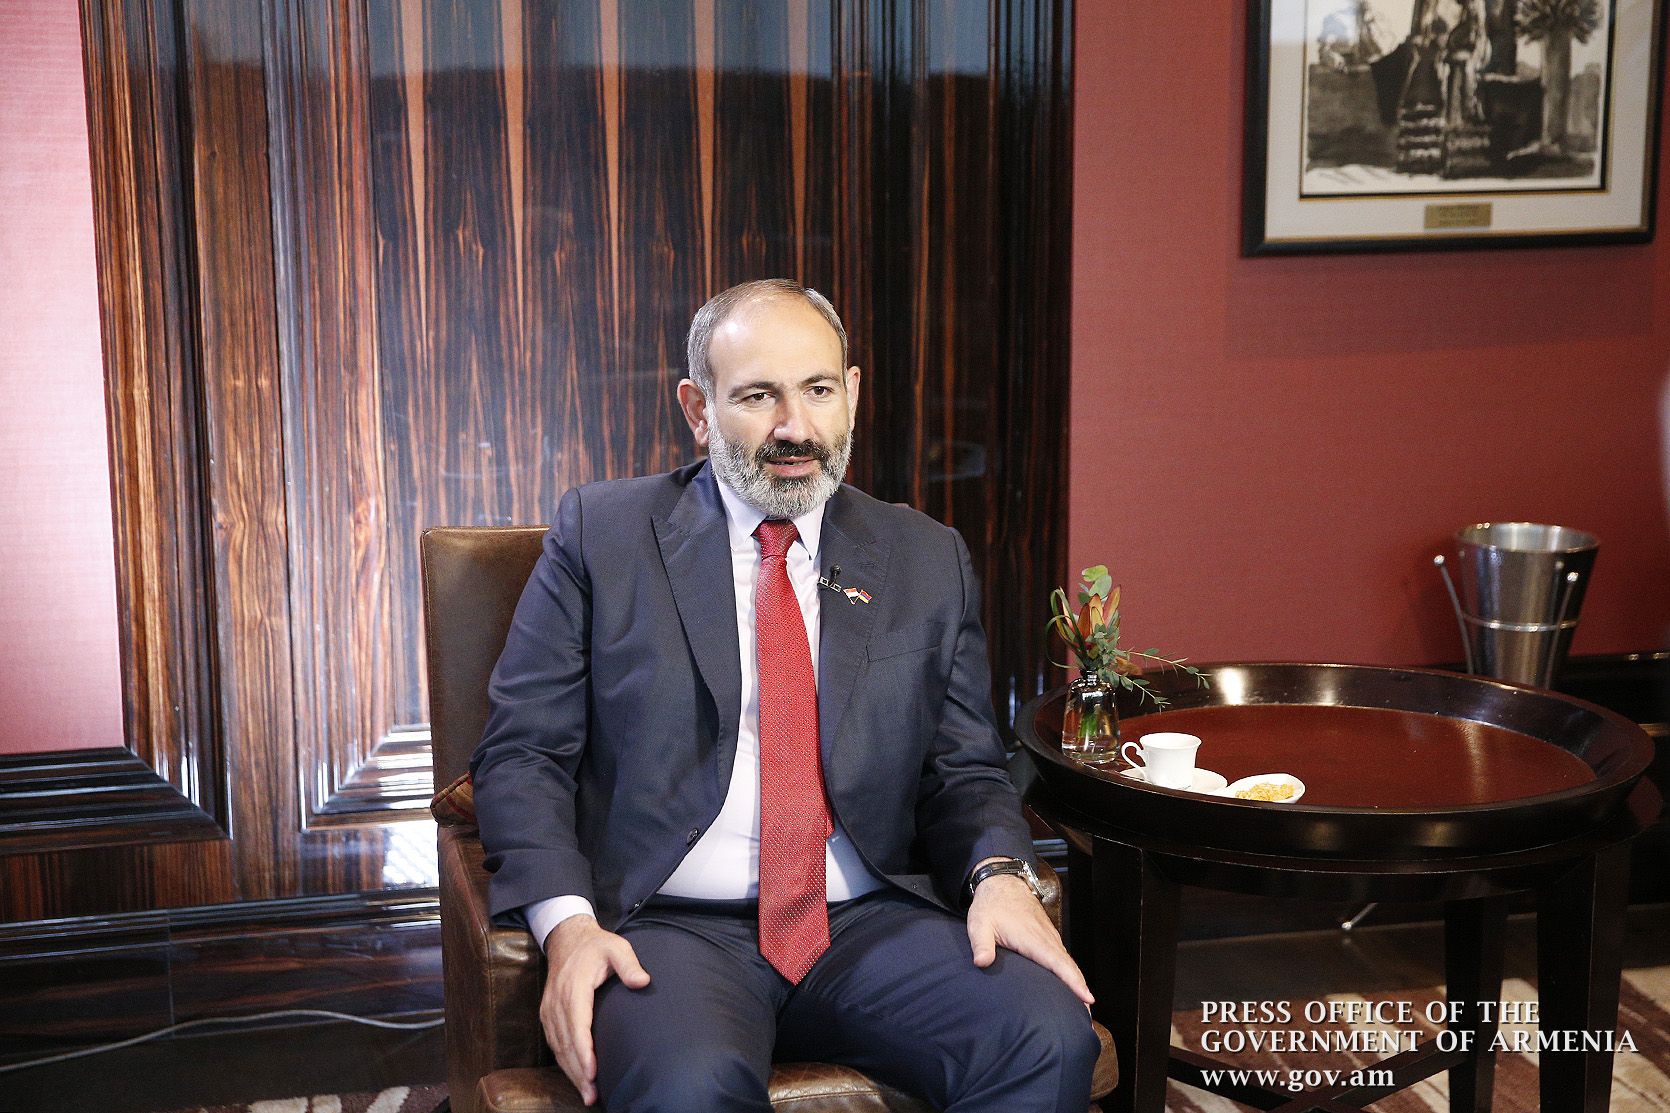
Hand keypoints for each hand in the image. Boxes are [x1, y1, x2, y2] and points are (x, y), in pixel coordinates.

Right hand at [538, 914, 651, 1104]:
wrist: (567, 938)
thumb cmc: (596, 945)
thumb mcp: (617, 946)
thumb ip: (629, 963)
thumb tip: (643, 981)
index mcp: (574, 987)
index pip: (577, 1025)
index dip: (583, 1051)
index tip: (593, 1072)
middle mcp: (557, 1001)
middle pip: (566, 1044)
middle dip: (578, 1072)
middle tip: (592, 1094)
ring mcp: (549, 1009)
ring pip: (557, 1047)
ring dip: (570, 1072)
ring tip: (586, 1093)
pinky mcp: (547, 1014)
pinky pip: (554, 1043)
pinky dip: (564, 1062)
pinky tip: (576, 1076)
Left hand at [966, 869, 1093, 1005]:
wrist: (1002, 882)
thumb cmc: (991, 905)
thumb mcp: (979, 924)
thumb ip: (981, 944)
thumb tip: (982, 962)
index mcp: (1032, 938)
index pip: (1057, 963)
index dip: (1073, 981)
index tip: (1087, 997)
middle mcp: (1045, 938)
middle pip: (1069, 966)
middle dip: (1081, 988)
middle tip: (1089, 1013)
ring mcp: (1048, 936)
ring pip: (1067, 961)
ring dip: (1077, 980)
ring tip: (1083, 1006)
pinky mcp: (1047, 936)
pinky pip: (1062, 956)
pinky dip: (1070, 970)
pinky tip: (1070, 983)